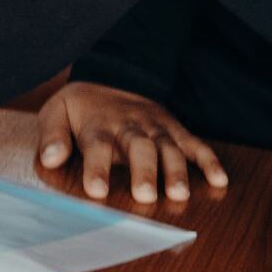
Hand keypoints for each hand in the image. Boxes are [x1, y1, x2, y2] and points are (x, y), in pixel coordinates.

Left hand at [37, 81, 227, 203]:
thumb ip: (51, 136)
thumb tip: (50, 158)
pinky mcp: (176, 130)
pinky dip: (209, 161)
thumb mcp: (56, 112)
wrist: (112, 76)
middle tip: (145, 196)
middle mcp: (131, 127)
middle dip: (144, 171)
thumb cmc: (80, 106)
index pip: (98, 146)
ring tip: (179, 194)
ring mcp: (157, 128)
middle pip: (140, 147)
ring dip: (176, 171)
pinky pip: (196, 144)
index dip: (97, 168)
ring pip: (170, 148)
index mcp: (100, 126)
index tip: (96, 191)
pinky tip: (220, 181)